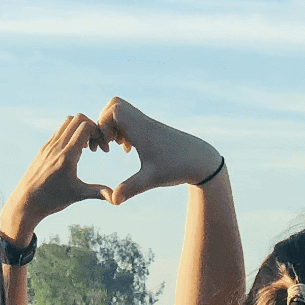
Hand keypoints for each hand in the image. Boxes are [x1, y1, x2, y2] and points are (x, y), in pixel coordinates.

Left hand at [4, 114, 110, 240]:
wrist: (25, 203)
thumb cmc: (52, 200)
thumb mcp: (77, 195)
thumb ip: (98, 192)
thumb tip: (116, 198)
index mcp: (67, 156)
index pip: (85, 126)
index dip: (99, 133)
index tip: (102, 149)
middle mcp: (56, 146)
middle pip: (77, 119)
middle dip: (92, 127)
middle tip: (96, 145)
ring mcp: (48, 146)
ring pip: (67, 122)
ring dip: (80, 129)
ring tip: (86, 148)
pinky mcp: (43, 148)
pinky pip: (59, 131)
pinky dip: (71, 134)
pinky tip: (75, 151)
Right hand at [96, 98, 221, 204]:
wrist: (201, 161)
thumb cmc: (177, 168)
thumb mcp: (151, 179)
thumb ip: (130, 188)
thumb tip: (112, 201)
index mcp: (141, 129)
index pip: (113, 110)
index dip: (103, 125)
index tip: (109, 146)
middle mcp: (143, 122)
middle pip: (114, 104)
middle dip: (104, 122)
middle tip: (109, 143)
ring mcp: (147, 124)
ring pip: (122, 111)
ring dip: (114, 126)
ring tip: (119, 146)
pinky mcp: (152, 130)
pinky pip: (131, 120)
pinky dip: (124, 130)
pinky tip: (130, 148)